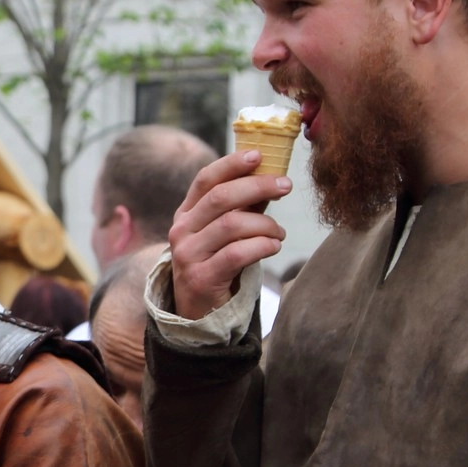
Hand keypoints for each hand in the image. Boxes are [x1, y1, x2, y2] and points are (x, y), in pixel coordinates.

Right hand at [168, 149, 289, 320]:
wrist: (198, 312)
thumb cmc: (216, 265)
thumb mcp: (222, 233)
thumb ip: (241, 207)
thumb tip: (271, 177)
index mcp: (186, 214)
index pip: (205, 179)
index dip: (231, 164)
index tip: (258, 154)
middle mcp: (182, 231)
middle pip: (221, 198)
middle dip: (257, 187)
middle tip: (285, 185)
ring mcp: (188, 254)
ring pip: (231, 225)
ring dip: (265, 224)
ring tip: (280, 233)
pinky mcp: (201, 278)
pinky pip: (237, 254)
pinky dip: (261, 246)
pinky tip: (273, 246)